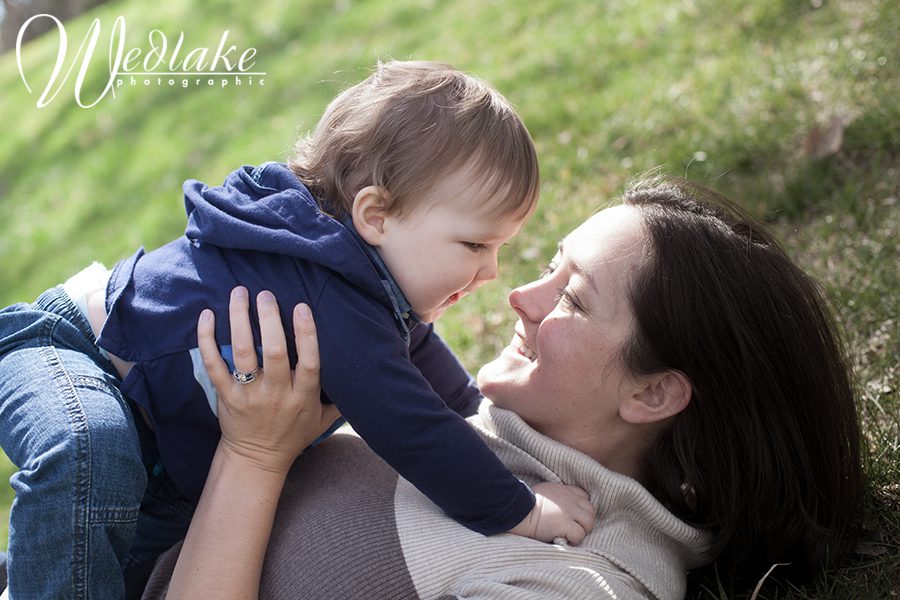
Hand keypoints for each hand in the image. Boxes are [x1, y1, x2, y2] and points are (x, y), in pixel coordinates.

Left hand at [197, 286, 340, 474]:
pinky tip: (207, 316)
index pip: (309, 362)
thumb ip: (340, 398)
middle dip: (269, 319)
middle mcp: (276, 393)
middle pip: (274, 352)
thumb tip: (367, 374)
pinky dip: (208, 340)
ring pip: (243, 353)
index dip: (306, 334)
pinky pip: (214, 365)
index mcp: (302, 396)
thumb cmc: (293, 436)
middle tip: (266, 293)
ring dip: (239, 320)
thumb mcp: (323, 421)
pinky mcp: (226, 396)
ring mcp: (249, 395)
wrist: (257, 460)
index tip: (302, 307)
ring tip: (239, 293)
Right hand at [507, 482, 595, 544]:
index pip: (585, 498)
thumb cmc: (526, 503)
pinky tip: (564, 539)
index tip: (573, 516)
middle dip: (585, 521)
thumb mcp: (546, 491)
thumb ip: (558, 497)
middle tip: (573, 528)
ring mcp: (570, 512)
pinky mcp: (566, 525)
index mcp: (565, 491)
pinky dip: (574, 540)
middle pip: (591, 511)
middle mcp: (571, 500)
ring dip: (582, 531)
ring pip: (589, 523)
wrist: (519, 510)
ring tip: (570, 535)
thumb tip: (561, 508)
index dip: (581, 509)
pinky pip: (579, 535)